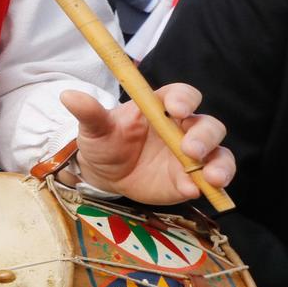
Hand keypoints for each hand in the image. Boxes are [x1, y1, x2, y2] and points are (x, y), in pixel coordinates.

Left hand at [63, 83, 234, 204]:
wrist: (105, 173)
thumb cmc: (105, 141)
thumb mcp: (94, 128)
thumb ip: (89, 113)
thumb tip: (68, 95)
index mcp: (161, 108)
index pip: (182, 95)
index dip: (184, 99)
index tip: (176, 109)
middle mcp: (183, 129)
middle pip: (208, 126)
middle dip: (204, 136)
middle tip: (189, 150)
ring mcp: (192, 155)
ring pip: (218, 154)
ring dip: (219, 164)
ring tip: (211, 177)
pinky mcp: (192, 179)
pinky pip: (209, 181)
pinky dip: (208, 187)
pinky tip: (195, 191)